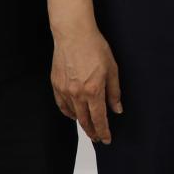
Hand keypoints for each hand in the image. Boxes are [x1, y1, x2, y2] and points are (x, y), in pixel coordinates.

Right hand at [51, 23, 122, 143]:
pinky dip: (68, 112)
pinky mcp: (56, 84)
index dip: (103, 131)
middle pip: (85, 121)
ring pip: (73, 114)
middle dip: (92, 132)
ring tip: (88, 127)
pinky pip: (61, 105)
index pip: (99, 118)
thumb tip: (117, 109)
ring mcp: (64, 90)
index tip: (106, 139)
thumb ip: (114, 92)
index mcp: (93, 90)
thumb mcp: (112, 68)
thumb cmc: (94, 47)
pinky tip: (74, 114)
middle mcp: (77, 94)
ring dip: (81, 123)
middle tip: (97, 138)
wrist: (73, 34)